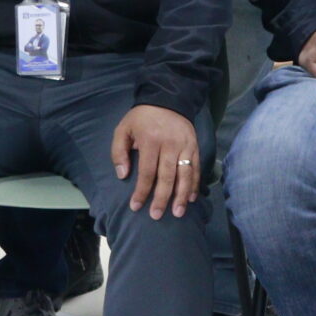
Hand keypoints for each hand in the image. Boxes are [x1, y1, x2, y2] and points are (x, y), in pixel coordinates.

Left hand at [110, 104, 200, 218]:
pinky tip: (191, 198)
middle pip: (167, 176)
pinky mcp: (194, 146)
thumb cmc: (141, 118)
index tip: (136, 206)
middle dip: (162, 198)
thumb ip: (119, 152)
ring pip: (185, 174)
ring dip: (181, 196)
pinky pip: (196, 168)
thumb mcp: (123, 129)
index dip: (141, 191)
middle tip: (156, 216)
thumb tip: (123, 175)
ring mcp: (185, 145)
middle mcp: (170, 144)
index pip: (147, 172)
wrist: (167, 98)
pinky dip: (194, 184)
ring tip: (178, 213)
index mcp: (151, 140)